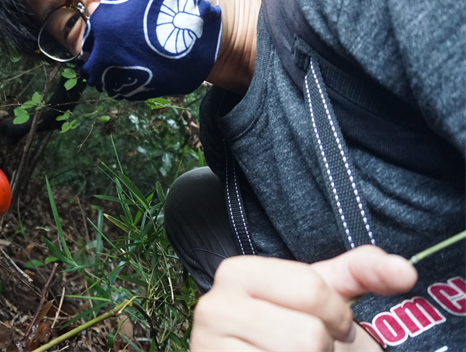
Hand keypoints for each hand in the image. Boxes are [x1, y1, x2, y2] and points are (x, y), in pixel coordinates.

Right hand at [190, 245, 416, 350]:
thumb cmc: (288, 333)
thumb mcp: (321, 297)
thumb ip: (361, 274)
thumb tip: (404, 271)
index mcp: (237, 272)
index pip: (310, 289)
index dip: (336, 315)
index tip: (327, 324)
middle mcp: (215, 306)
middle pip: (308, 335)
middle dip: (323, 349)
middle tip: (305, 349)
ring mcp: (211, 346)